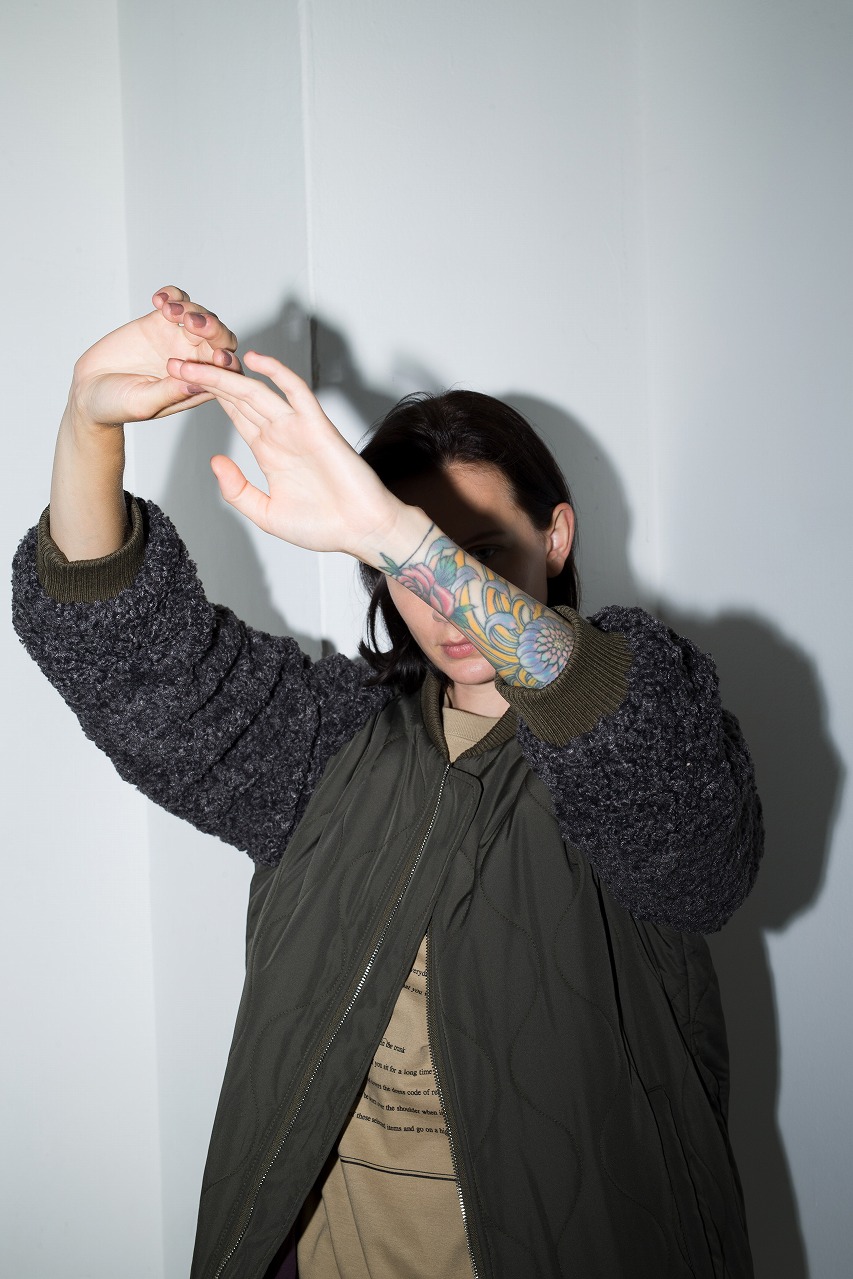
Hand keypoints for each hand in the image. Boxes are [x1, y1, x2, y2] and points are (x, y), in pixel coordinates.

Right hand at [69, 285, 241, 427]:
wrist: (89, 389)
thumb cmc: (117, 405)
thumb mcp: (143, 402)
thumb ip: (170, 391)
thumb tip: (200, 381)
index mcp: (199, 385)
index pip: (226, 372)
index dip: (228, 362)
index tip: (218, 357)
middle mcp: (195, 361)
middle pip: (220, 339)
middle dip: (212, 328)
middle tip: (192, 323)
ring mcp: (178, 339)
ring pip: (201, 315)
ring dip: (191, 309)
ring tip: (168, 311)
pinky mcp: (159, 322)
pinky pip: (176, 300)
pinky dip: (172, 295)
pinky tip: (158, 300)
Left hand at [173, 350, 403, 560]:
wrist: (362, 530)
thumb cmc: (323, 526)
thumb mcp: (266, 514)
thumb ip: (238, 491)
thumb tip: (216, 461)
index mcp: (269, 452)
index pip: (233, 414)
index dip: (207, 397)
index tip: (179, 384)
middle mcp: (281, 434)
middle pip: (237, 398)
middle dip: (206, 380)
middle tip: (174, 363)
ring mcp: (298, 427)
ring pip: (257, 391)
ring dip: (226, 376)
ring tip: (195, 362)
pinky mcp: (318, 426)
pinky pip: (296, 392)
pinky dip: (277, 372)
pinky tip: (254, 359)